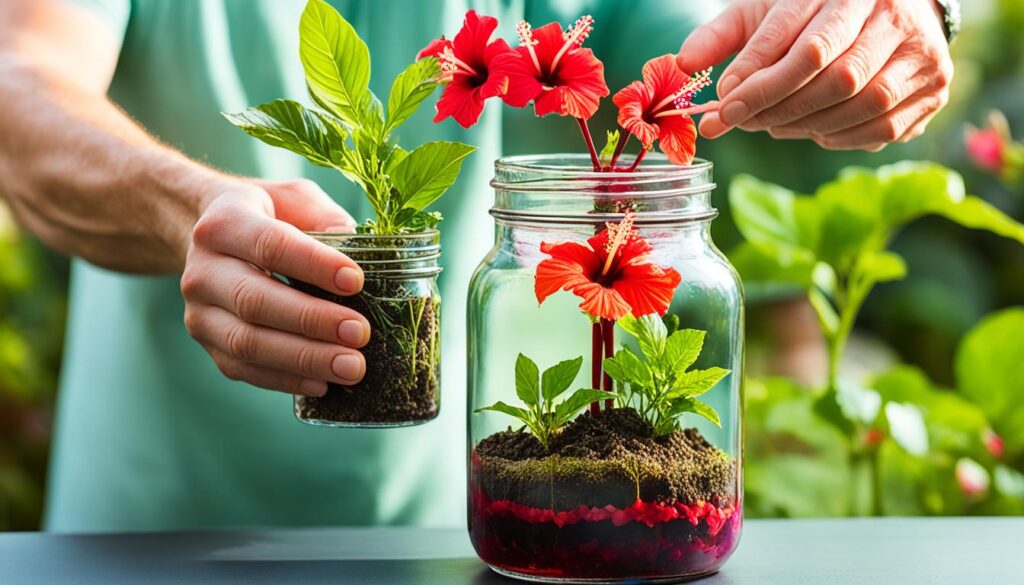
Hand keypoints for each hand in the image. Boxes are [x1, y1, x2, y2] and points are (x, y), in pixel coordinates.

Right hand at [181, 178, 368, 395]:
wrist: (210, 237)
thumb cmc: (267, 215)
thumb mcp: (296, 200)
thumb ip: (327, 219)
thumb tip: (364, 252)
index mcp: (225, 223)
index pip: (270, 246)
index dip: (314, 265)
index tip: (356, 281)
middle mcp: (203, 269)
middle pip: (255, 301)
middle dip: (312, 320)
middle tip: (360, 333)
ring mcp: (199, 311)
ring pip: (246, 342)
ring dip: (303, 359)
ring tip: (351, 367)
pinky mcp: (208, 343)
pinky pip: (243, 369)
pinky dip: (283, 380)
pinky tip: (322, 383)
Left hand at [677, 0, 953, 150]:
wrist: (890, 5)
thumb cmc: (814, 10)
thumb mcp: (766, 9)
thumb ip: (723, 34)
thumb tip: (683, 62)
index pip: (804, 42)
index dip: (759, 78)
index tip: (722, 102)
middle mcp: (895, 16)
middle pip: (834, 76)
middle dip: (776, 106)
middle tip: (736, 120)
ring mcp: (922, 53)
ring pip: (860, 103)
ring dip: (803, 124)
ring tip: (768, 124)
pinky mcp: (933, 88)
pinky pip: (880, 127)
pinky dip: (836, 136)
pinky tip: (809, 130)